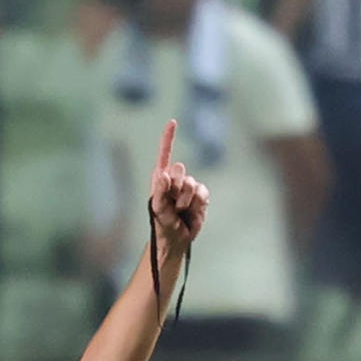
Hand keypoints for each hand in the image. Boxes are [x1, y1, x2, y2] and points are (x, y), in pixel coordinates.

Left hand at [149, 120, 209, 252]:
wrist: (176, 239)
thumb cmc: (162, 223)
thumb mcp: (157, 209)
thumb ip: (160, 191)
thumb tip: (164, 174)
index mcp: (161, 178)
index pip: (165, 154)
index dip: (169, 138)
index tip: (173, 122)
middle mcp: (175, 180)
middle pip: (180, 169)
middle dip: (176, 186)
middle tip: (172, 203)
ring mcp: (189, 187)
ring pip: (192, 183)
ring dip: (186, 199)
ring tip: (180, 211)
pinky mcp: (201, 196)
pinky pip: (203, 192)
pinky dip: (197, 202)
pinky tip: (191, 211)